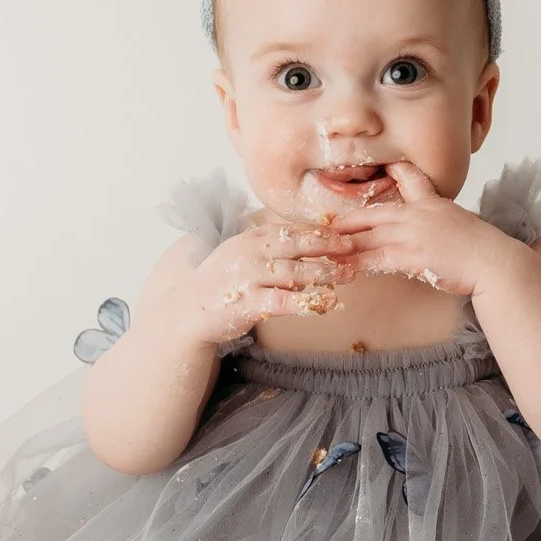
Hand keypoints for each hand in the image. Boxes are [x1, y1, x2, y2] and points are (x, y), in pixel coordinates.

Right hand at [167, 220, 358, 344]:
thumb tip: (308, 245)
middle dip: (327, 245)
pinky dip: (308, 303)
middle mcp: (250, 253)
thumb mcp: (242, 254)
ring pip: (294, 272)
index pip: (291, 229)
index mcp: (251, 238)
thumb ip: (271, 248)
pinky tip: (326, 304)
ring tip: (346, 275)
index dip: (320, 231)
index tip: (343, 234)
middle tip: (352, 249)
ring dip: (324, 274)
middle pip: (296, 245)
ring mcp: (248, 278)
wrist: (189, 310)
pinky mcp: (247, 303)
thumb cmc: (222, 282)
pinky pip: (284, 302)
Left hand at [329, 160, 514, 297]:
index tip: (379, 165)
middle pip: (374, 214)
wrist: (494, 262)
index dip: (394, 171)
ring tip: (324, 249)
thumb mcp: (461, 225)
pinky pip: (377, 259)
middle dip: (348, 221)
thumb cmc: (483, 250)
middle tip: (327, 225)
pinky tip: (343, 268)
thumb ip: (441, 223)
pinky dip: (357, 264)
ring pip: (370, 237)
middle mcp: (419, 213)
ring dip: (345, 245)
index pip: (411, 178)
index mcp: (433, 203)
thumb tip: (433, 232)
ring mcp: (414, 234)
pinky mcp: (413, 255)